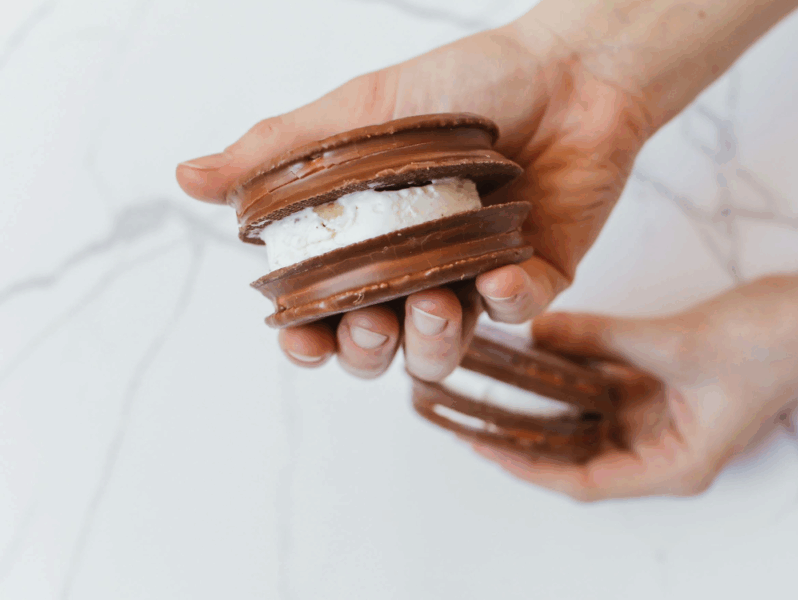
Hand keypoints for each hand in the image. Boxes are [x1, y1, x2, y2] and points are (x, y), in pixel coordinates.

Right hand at [175, 22, 650, 379]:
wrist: (561, 65)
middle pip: (384, 348)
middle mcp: (420, 269)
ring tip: (436, 301)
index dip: (309, 338)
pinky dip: (509, 303)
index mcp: (370, 243)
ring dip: (436, 339)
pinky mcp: (539, 272)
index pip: (326, 312)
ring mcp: (479, 277)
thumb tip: (188, 177)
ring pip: (449, 346)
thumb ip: (280, 153)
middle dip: (368, 350)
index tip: (300, 338)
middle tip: (371, 322)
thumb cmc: (459, 84)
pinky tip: (498, 278)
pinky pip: (522, 310)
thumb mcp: (358, 111)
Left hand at [473, 276, 797, 500]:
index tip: (481, 447)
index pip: (583, 481)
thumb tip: (538, 332)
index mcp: (674, 464)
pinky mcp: (665, 384)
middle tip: (469, 417)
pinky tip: (540, 351)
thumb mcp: (677, 343)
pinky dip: (575, 370)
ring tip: (493, 386)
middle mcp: (664, 448)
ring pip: (589, 418)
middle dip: (526, 437)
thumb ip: (601, 338)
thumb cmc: (771, 342)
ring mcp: (664, 416)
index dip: (527, 469)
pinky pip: (607, 383)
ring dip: (546, 403)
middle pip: (579, 454)